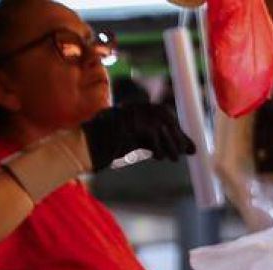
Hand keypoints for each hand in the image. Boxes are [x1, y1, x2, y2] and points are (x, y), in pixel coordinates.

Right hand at [81, 103, 195, 171]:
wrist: (85, 148)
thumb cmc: (108, 147)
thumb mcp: (136, 142)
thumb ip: (157, 142)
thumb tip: (186, 149)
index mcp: (135, 107)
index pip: (163, 114)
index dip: (176, 129)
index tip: (186, 145)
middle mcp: (134, 107)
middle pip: (164, 117)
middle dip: (177, 136)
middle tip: (187, 152)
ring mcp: (130, 114)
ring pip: (160, 126)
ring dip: (170, 144)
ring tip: (173, 158)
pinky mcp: (128, 123)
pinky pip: (151, 134)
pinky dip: (158, 147)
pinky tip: (158, 157)